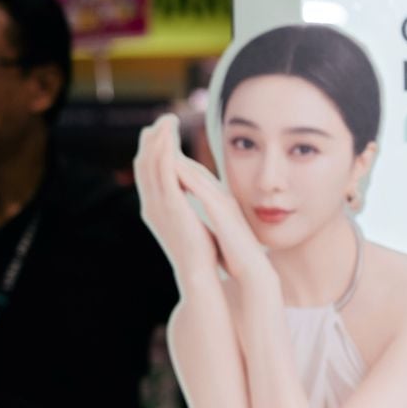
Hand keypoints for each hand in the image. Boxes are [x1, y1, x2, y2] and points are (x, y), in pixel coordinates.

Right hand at [134, 116, 219, 279]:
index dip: (154, 150)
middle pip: (145, 163)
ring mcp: (159, 205)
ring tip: (168, 120)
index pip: (150, 172)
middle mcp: (152, 204)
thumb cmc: (202, 251)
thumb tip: (192, 193)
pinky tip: (170, 137)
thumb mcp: (191, 221)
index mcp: (157, 207)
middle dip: (153, 139)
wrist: (201, 272)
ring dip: (159, 139)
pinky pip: (164, 173)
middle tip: (163, 119)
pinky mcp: (171, 206)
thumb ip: (187, 205)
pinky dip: (165, 153)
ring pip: (152, 164)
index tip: (162, 132)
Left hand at [169, 154, 279, 306]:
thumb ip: (214, 220)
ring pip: (198, 173)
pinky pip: (202, 189)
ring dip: (178, 157)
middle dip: (173, 151)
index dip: (177, 162)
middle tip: (154, 138)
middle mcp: (221, 197)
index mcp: (219, 202)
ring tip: (159, 143)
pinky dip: (188, 176)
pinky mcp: (222, 212)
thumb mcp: (222, 231)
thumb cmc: (236, 254)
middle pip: (194, 168)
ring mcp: (223, 202)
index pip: (195, 176)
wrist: (252, 270)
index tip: (159, 153)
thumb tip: (206, 221)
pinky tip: (172, 167)